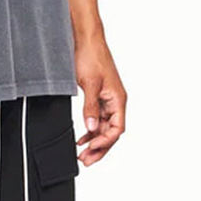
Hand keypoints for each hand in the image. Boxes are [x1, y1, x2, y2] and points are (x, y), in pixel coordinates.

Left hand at [75, 32, 126, 166]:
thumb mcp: (89, 84)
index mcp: (118, 99)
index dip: (105, 142)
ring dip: (94, 141)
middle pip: (112, 132)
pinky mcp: (98, 96)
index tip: (91, 149)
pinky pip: (97, 118)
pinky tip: (81, 137)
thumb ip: (91, 108)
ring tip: (82, 154)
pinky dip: (90, 129)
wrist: (85, 39)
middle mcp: (115, 101)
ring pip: (104, 127)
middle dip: (100, 148)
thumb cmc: (91, 56)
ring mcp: (107, 99)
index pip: (117, 129)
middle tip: (86, 161)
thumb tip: (92, 128)